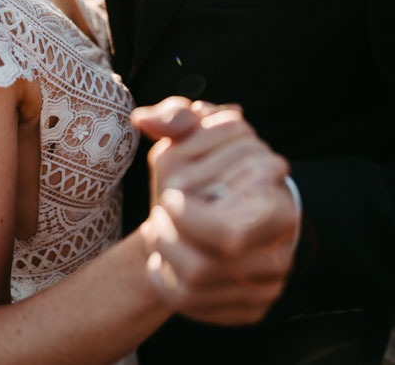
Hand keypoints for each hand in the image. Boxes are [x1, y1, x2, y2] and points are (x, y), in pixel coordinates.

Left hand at [134, 101, 298, 325]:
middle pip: (210, 264)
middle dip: (173, 237)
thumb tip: (145, 121)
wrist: (224, 214)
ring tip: (159, 231)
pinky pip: (200, 308)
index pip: (231, 230)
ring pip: (199, 286)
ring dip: (167, 254)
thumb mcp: (198, 133)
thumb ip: (177, 116)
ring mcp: (268, 285)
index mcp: (277, 202)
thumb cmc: (211, 167)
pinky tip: (164, 261)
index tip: (170, 197)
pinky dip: (170, 284)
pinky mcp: (251, 310)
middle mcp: (280, 249)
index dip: (189, 217)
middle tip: (159, 216)